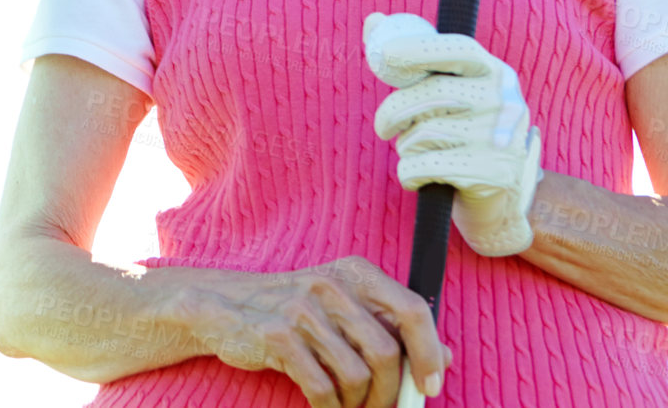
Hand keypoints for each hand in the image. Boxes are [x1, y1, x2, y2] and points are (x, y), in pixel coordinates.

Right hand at [185, 256, 449, 407]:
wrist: (222, 306)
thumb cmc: (293, 312)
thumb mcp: (343, 309)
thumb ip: (391, 328)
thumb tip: (445, 356)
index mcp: (355, 274)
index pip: (411, 310)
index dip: (429, 352)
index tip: (429, 385)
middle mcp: (331, 285)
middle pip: (385, 353)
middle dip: (389, 394)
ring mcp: (302, 308)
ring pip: (356, 375)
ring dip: (357, 403)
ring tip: (347, 405)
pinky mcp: (277, 335)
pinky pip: (322, 386)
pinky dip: (329, 407)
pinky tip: (324, 405)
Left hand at [364, 12, 542, 256]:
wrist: (498, 197)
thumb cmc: (461, 133)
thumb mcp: (447, 91)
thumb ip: (412, 57)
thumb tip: (374, 22)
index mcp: (497, 73)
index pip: (458, 49)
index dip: (420, 49)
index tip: (386, 55)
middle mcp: (505, 101)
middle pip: (429, 94)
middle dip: (392, 112)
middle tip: (382, 127)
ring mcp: (501, 138)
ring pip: (421, 133)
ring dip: (406, 147)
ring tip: (420, 152)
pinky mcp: (491, 173)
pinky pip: (422, 166)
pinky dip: (409, 173)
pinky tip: (419, 176)